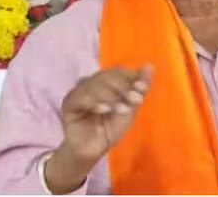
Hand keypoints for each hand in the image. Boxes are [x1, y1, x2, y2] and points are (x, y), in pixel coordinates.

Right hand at [45, 65, 152, 193]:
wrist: (93, 151)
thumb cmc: (110, 129)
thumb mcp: (130, 108)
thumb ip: (139, 88)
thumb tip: (149, 66)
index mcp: (105, 81)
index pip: (118, 71)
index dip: (131, 77)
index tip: (143, 88)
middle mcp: (91, 83)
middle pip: (107, 76)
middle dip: (123, 87)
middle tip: (135, 100)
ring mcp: (79, 91)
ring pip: (94, 85)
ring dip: (112, 96)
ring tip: (123, 109)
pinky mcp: (69, 104)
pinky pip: (81, 97)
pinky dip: (95, 102)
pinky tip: (105, 110)